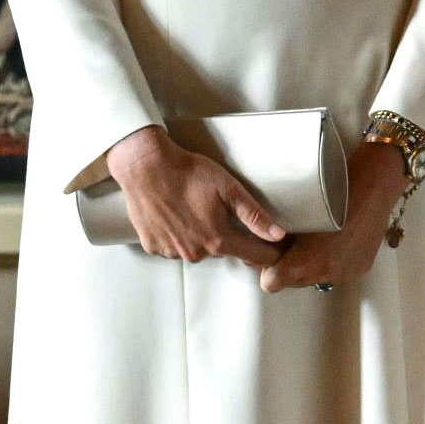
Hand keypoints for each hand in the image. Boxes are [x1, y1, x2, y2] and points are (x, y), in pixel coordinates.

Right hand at [105, 126, 286, 266]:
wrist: (145, 167)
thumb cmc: (189, 173)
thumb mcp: (229, 189)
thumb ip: (255, 216)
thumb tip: (279, 236)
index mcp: (217, 240)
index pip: (254, 256)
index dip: (267, 250)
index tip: (273, 244)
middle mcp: (195, 253)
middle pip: (223, 251)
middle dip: (228, 237)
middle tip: (218, 211)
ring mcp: (171, 252)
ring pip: (197, 249)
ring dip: (201, 236)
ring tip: (194, 210)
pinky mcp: (153, 247)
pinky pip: (173, 247)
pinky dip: (177, 235)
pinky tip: (175, 215)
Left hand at [260, 140, 407, 293]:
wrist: (375, 187)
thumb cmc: (332, 192)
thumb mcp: (297, 212)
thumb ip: (279, 236)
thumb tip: (264, 244)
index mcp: (306, 261)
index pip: (270, 283)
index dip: (267, 268)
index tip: (270, 252)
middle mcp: (325, 273)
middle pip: (293, 283)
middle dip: (290, 267)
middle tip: (292, 244)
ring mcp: (346, 273)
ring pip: (316, 279)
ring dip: (312, 265)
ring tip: (318, 240)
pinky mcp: (361, 268)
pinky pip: (337, 272)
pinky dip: (333, 260)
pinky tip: (338, 241)